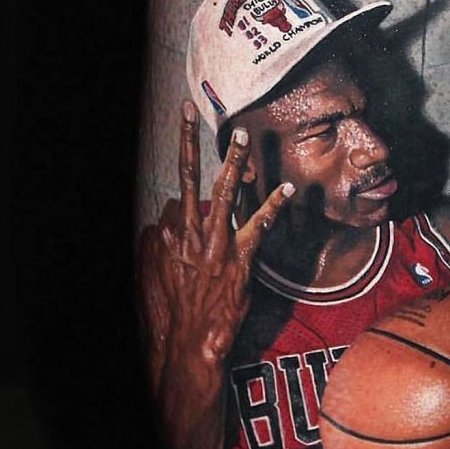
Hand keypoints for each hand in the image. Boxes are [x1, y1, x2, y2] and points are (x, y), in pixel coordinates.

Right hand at [139, 100, 293, 386]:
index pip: (178, 191)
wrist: (192, 337)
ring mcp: (215, 244)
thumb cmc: (180, 307)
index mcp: (173, 235)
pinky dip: (272, 207)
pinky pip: (257, 226)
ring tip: (244, 134)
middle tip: (190, 111)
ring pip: (223, 192)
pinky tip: (286, 190)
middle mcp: (190, 233)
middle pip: (189, 178)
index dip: (186, 166)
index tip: (190, 139)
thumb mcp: (163, 272)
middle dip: (190, 142)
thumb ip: (167, 243)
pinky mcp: (238, 259)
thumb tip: (168, 222)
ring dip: (234, 161)